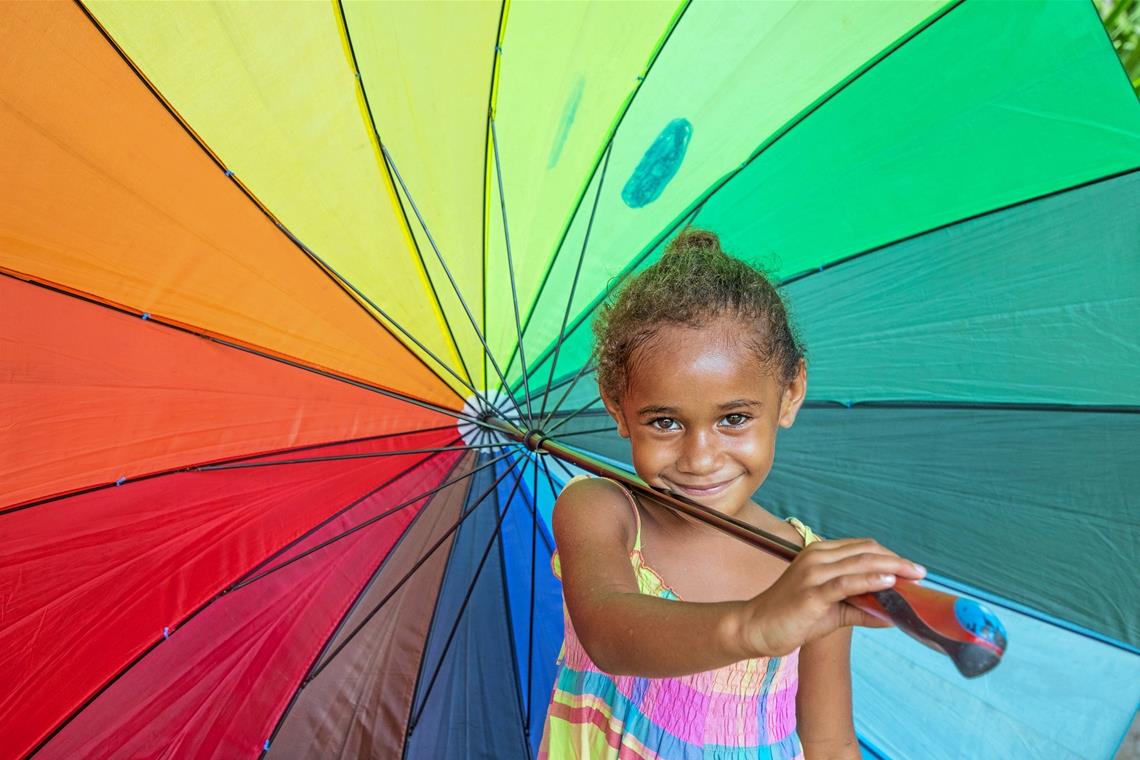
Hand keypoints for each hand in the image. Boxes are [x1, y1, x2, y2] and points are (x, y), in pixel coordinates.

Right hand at [738, 538, 925, 656]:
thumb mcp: (832, 610)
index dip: (891, 556)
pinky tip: (889, 584)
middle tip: (922, 573)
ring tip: (915, 576)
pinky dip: (870, 581)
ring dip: (892, 568)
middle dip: (898, 561)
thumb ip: (860, 606)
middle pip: (866, 551)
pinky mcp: (811, 593)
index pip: (863, 548)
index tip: (913, 570)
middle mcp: (817, 557)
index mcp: (820, 554)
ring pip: (860, 563)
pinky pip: (846, 583)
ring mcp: (813, 573)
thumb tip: (893, 614)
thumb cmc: (792, 617)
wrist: (756, 627)